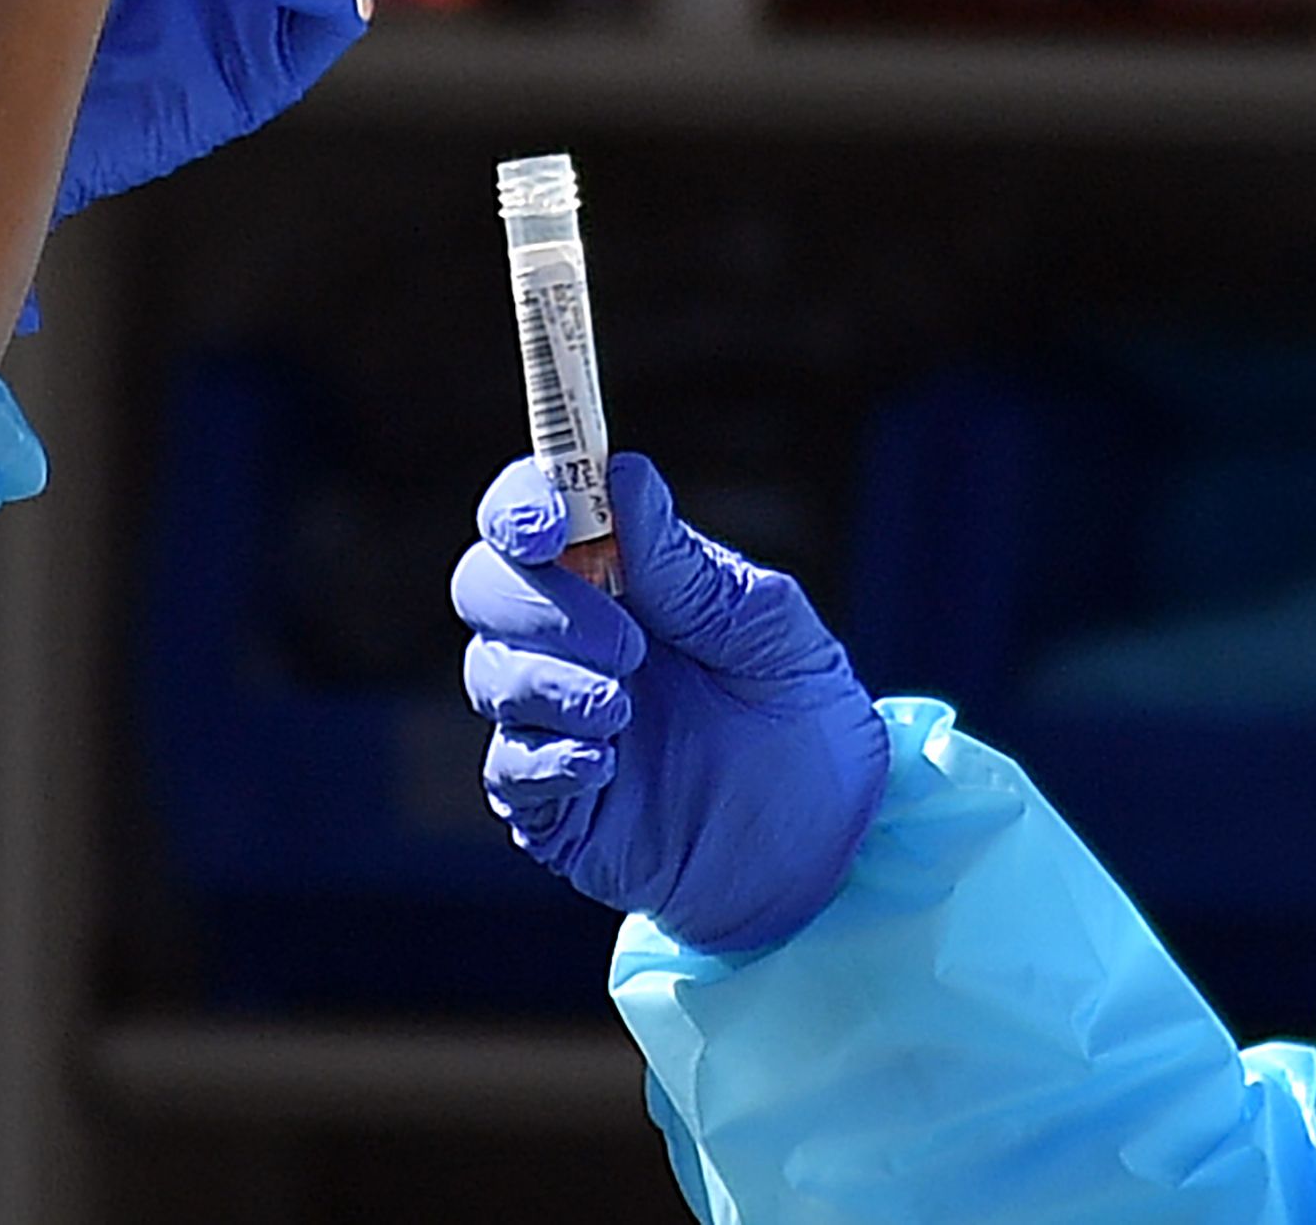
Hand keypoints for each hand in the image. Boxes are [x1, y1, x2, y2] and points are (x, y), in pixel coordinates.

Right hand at [451, 451, 889, 954]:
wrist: (831, 841)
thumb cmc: (802, 715)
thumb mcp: (765, 626)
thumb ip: (686, 566)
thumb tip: (622, 474)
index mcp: (616, 576)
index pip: (530, 516)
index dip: (520, 504)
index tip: (546, 521)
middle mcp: (568, 639)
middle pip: (484, 586)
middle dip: (538, 602)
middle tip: (626, 643)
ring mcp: (553, 720)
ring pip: (489, 673)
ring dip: (548, 681)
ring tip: (625, 708)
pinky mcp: (551, 803)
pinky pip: (509, 768)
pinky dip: (548, 755)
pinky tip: (606, 763)